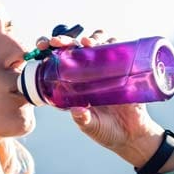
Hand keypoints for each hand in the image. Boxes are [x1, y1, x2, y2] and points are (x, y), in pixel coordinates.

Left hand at [33, 30, 173, 169]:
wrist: (133, 136)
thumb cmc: (107, 131)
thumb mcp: (91, 126)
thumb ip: (83, 119)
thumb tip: (76, 110)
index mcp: (74, 84)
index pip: (58, 62)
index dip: (49, 50)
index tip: (41, 47)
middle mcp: (88, 73)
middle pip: (75, 47)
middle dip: (64, 40)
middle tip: (57, 42)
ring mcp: (106, 69)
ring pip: (96, 44)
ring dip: (90, 38)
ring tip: (86, 42)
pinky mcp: (124, 68)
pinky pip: (118, 49)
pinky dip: (112, 42)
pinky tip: (107, 45)